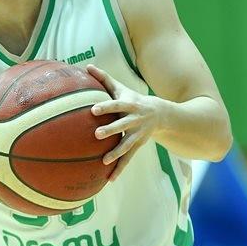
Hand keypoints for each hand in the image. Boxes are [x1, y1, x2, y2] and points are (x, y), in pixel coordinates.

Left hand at [87, 64, 160, 179]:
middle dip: (111, 130)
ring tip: (104, 160)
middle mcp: (134, 120)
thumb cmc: (133, 99)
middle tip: (97, 134)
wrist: (160, 114)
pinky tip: (110, 179)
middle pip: (122, 125)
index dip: (106, 107)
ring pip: (126, 144)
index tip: (93, 109)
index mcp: (129, 105)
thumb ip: (104, 79)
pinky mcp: (138, 145)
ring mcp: (137, 134)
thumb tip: (86, 66)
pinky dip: (119, 169)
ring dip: (116, 153)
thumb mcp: (121, 89)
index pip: (116, 105)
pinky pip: (128, 159)